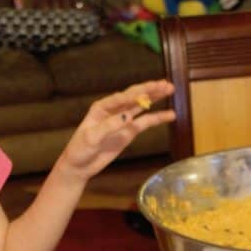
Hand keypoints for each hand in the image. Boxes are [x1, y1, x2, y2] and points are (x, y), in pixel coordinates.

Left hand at [58, 80, 174, 181]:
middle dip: (149, 90)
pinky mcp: (129, 132)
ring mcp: (123, 120)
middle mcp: (114, 110)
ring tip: (170, 90)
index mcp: (102, 108)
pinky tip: (170, 115)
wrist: (79, 166)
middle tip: (165, 84)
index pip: (121, 98)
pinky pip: (145, 122)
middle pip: (134, 96)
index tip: (146, 93)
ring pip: (142, 106)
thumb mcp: (91, 138)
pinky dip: (157, 118)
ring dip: (155, 98)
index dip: (134, 94)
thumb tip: (128, 116)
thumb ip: (109, 126)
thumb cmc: (80, 149)